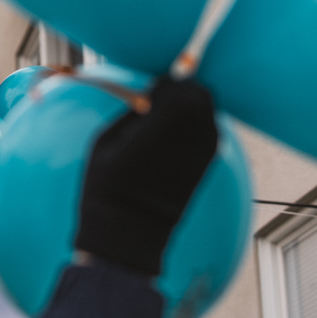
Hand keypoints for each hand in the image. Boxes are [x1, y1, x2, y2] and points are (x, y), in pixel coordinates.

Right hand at [74, 76, 218, 278]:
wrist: (129, 233)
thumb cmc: (108, 188)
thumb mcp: (106, 141)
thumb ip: (133, 112)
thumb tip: (148, 97)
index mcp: (163, 127)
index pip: (179, 88)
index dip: (165, 84)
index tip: (149, 92)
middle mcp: (190, 139)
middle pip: (202, 96)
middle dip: (183, 91)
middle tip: (161, 99)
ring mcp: (203, 155)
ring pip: (209, 113)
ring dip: (191, 108)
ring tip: (167, 119)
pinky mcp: (207, 169)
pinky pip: (210, 133)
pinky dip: (197, 127)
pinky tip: (175, 136)